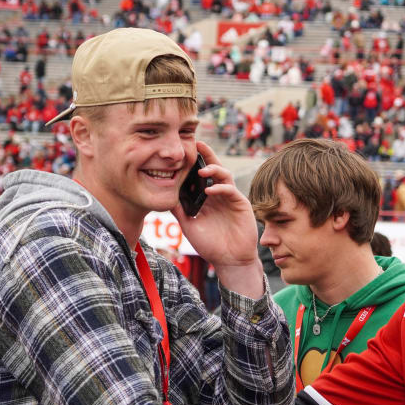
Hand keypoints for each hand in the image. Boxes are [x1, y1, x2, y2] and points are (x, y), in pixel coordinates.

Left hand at [172, 142, 263, 298]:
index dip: (194, 162)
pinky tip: (210, 191)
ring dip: (213, 170)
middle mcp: (219, 194)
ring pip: (224, 175)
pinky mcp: (241, 204)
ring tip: (201, 171)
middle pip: (213, 169)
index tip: (183, 151)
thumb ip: (179, 209)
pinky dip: (220, 188)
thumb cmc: (210, 244)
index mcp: (206, 197)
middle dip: (206, 155)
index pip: (200, 175)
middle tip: (197, 144)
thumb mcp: (189, 225)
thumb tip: (164, 194)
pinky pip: (231, 191)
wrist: (229, 260)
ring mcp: (230, 198)